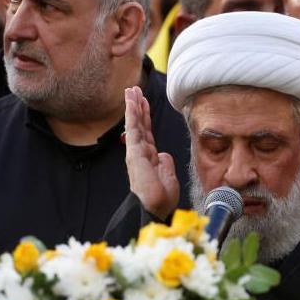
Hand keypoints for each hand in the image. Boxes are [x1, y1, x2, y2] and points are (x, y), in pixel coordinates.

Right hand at [123, 86, 179, 219]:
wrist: (156, 208)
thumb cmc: (161, 199)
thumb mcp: (168, 176)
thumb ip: (165, 163)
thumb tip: (163, 154)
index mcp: (149, 158)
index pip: (147, 133)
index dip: (145, 117)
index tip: (144, 103)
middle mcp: (140, 153)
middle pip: (139, 125)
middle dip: (137, 107)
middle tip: (134, 91)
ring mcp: (136, 152)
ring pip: (134, 124)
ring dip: (133, 106)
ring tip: (131, 91)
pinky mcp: (134, 152)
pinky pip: (133, 129)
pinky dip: (132, 114)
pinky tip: (131, 102)